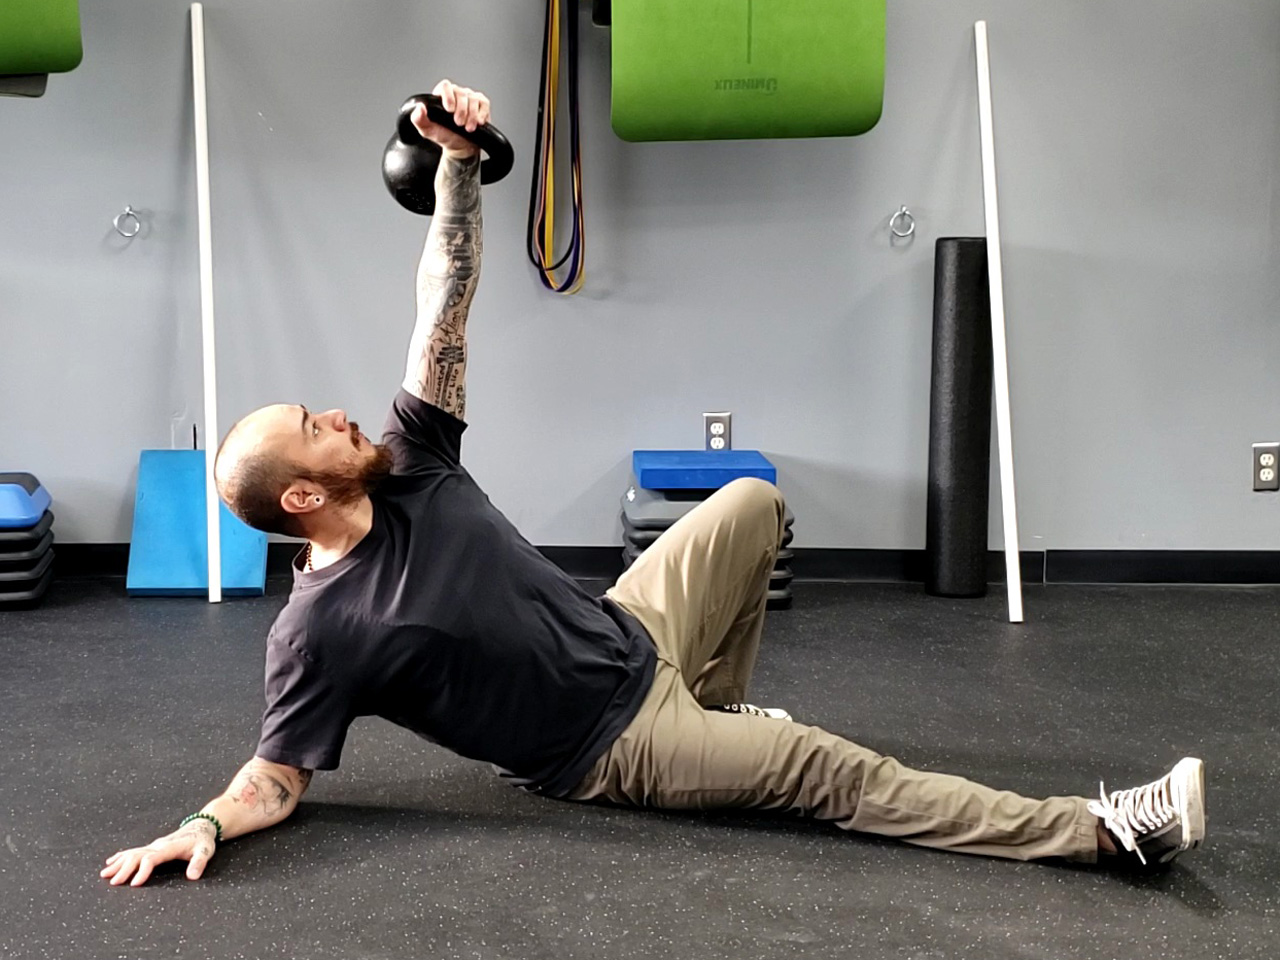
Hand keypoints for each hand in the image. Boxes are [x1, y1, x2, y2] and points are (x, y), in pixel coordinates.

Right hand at [100, 819, 216, 886]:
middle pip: (137, 856)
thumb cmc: (203, 841)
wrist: (201, 826)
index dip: (142, 871)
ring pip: (132, 853)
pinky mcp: (152, 847)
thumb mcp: (206, 851)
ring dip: (118, 863)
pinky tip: (110, 862)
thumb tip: (193, 877)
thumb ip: (199, 863)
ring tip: (104, 874)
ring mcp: (154, 845)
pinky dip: (121, 856)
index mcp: (168, 848)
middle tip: (113, 883)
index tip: (134, 884)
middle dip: (124, 869)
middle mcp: (158, 845)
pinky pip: (133, 851)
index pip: (151, 859)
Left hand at [411, 79, 490, 158]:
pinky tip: (477, 123)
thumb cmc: (445, 136)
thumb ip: (419, 120)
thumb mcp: (428, 131)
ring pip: (473, 99)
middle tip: (458, 124)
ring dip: (471, 116)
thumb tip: (419, 108)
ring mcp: (470, 98)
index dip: (448, 96)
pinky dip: (481, 114)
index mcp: (442, 96)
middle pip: (461, 93)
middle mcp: (456, 94)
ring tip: (468, 128)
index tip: (449, 110)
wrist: (461, 147)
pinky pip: (484, 104)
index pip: (445, 86)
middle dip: (461, 111)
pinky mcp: (482, 104)